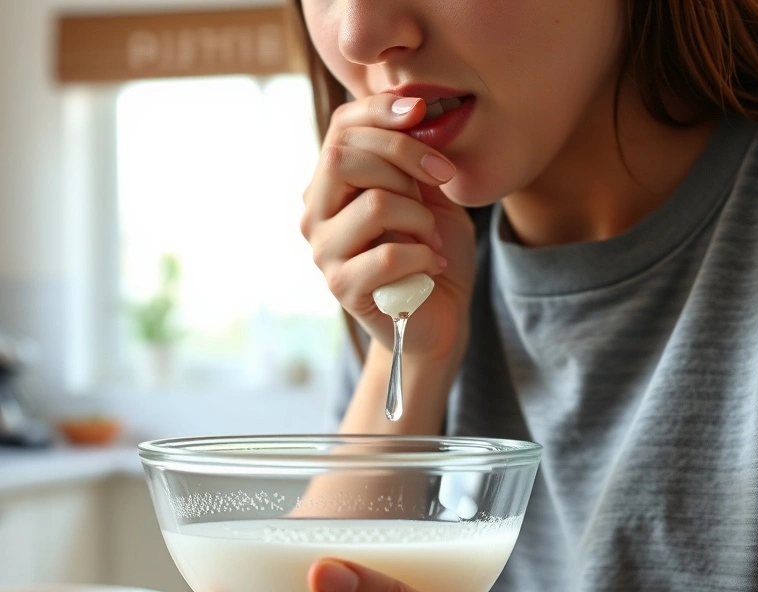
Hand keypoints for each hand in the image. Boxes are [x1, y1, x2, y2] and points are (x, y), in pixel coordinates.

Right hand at [302, 94, 476, 365]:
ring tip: (432, 237)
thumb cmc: (431, 252)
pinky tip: (433, 264)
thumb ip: (411, 155)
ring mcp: (323, 253)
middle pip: (345, 156)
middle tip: (442, 179)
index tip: (423, 113)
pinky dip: (424, 255)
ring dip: (420, 216)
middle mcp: (315, 215)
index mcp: (329, 186)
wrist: (438, 319)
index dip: (381, 111)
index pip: (340, 128)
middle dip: (406, 158)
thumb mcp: (426, 192)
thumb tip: (412, 106)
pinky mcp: (343, 288)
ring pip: (374, 204)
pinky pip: (390, 254)